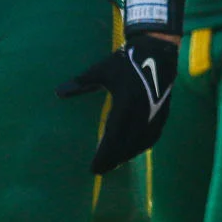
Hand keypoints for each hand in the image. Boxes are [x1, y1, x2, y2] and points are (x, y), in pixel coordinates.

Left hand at [57, 33, 177, 173]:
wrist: (158, 50)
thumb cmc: (128, 60)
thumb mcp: (102, 70)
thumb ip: (81, 83)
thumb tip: (58, 92)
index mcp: (126, 104)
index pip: (113, 138)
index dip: (104, 155)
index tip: (93, 168)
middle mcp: (142, 113)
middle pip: (127, 145)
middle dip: (114, 159)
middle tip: (101, 170)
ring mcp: (154, 114)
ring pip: (141, 142)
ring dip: (128, 154)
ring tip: (115, 161)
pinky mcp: (162, 112)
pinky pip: (152, 136)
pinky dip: (142, 145)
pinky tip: (135, 148)